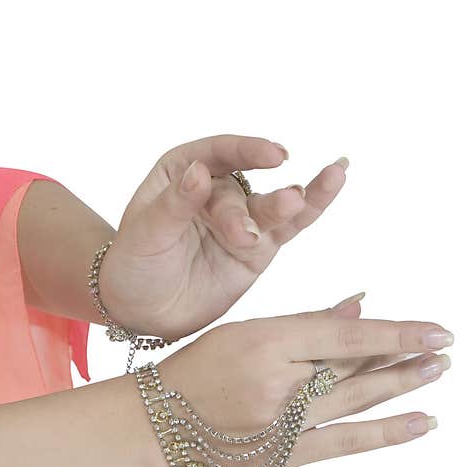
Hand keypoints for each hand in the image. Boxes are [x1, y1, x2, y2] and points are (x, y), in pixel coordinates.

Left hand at [99, 135, 347, 338]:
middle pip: (244, 190)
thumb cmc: (134, 265)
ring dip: (290, 203)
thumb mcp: (146, 233)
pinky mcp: (259, 249)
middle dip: (245, 213)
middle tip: (243, 238)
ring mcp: (241, 219)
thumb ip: (175, 204)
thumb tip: (200, 172)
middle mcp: (216, 189)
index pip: (220, 153)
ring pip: (273, 206)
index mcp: (183, 171)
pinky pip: (288, 226)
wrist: (142, 311)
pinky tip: (336, 179)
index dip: (248, 151)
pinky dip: (312, 207)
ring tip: (299, 200)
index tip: (274, 156)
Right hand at [154, 295, 453, 466]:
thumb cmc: (203, 367)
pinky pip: (345, 442)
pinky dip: (386, 433)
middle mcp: (278, 384)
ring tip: (437, 371)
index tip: (436, 329)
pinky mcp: (284, 455)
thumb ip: (307, 322)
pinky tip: (421, 422)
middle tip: (445, 350)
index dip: (395, 332)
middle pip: (356, 368)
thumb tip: (362, 305)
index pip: (345, 335)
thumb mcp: (248, 330)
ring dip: (402, 387)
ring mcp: (282, 424)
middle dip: (406, 359)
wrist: (160, 424)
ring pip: (356, 400)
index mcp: (266, 341)